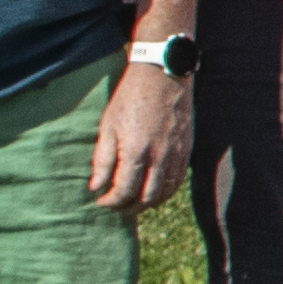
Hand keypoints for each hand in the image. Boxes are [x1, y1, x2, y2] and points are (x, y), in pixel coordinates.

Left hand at [89, 54, 192, 210]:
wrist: (162, 75)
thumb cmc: (130, 98)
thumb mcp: (108, 126)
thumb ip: (102, 159)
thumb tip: (96, 186)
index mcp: (135, 151)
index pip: (123, 191)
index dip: (110, 201)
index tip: (100, 201)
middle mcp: (159, 157)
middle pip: (146, 198)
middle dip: (129, 208)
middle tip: (116, 207)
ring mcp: (176, 154)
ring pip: (165, 193)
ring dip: (148, 203)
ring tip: (134, 203)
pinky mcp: (187, 149)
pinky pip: (178, 181)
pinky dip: (165, 192)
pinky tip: (153, 189)